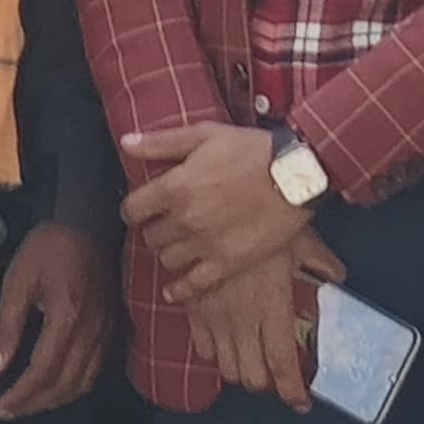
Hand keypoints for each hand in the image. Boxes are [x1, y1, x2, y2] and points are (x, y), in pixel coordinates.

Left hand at [0, 222, 110, 420]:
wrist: (89, 220)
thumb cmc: (50, 246)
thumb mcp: (18, 280)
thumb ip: (6, 326)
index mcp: (67, 318)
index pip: (43, 373)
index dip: (20, 397)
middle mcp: (92, 331)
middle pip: (65, 385)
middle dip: (34, 404)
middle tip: (9, 411)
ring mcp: (106, 330)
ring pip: (84, 382)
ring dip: (56, 399)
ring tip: (29, 403)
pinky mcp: (113, 327)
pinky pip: (97, 369)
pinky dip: (76, 385)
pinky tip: (58, 384)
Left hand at [121, 123, 311, 302]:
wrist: (297, 176)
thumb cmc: (252, 150)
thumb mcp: (205, 135)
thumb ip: (161, 142)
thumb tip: (126, 144)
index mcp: (174, 187)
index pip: (133, 209)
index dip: (134, 209)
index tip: (141, 209)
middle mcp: (184, 220)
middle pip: (150, 236)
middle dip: (154, 228)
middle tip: (166, 223)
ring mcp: (205, 245)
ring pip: (167, 260)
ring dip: (169, 252)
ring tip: (180, 244)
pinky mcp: (227, 264)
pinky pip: (192, 285)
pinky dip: (180, 288)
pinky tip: (175, 288)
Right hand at [183, 229, 343, 410]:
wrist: (217, 202)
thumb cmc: (266, 217)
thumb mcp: (301, 239)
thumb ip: (320, 263)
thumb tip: (338, 276)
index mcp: (273, 307)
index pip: (281, 363)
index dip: (291, 390)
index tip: (301, 402)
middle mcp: (243, 319)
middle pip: (251, 375)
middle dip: (264, 383)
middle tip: (274, 375)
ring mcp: (215, 315)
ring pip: (226, 366)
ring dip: (240, 370)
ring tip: (251, 360)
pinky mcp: (193, 307)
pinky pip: (201, 346)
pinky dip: (214, 352)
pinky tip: (225, 342)